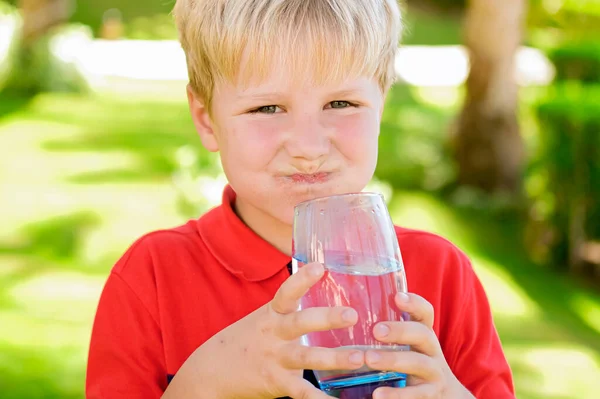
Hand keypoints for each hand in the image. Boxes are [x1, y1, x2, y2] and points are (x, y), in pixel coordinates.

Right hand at [165, 262, 364, 398]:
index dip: (302, 279)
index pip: (286, 292)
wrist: (210, 370)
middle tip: (352, 314)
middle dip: (326, 318)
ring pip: (306, 357)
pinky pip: (300, 391)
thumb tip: (320, 282)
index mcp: (271, 314)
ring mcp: (274, 359)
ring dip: (333, 358)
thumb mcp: (263, 318)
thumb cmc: (246, 339)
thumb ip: (288, 309)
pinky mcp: (275, 383)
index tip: (321, 267)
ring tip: (359, 357)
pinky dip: (318, 398)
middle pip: (300, 323)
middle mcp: (273, 334)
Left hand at [364, 293, 474, 398]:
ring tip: (369, 359)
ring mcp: (434, 373)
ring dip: (393, 359)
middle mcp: (431, 350)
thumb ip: (387, 331)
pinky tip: (378, 394)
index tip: (397, 296)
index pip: (425, 313)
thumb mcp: (407, 345)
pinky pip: (415, 394)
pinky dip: (397, 394)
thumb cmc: (412, 363)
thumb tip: (347, 313)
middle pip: (422, 334)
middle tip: (376, 330)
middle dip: (400, 330)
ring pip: (418, 363)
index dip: (414, 303)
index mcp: (423, 334)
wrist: (442, 396)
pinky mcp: (430, 395)